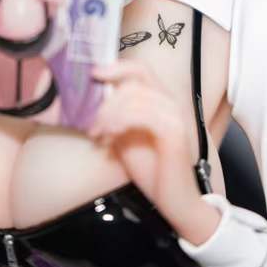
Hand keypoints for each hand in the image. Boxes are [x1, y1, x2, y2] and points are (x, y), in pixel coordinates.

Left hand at [88, 61, 221, 241]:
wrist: (174, 200)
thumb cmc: (151, 169)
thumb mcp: (125, 138)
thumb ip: (114, 116)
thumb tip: (92, 101)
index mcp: (160, 100)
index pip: (140, 69)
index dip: (116, 66)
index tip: (93, 74)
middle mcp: (170, 102)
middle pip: (133, 81)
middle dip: (107, 100)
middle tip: (92, 126)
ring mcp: (174, 116)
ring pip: (135, 96)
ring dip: (110, 114)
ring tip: (99, 135)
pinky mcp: (174, 132)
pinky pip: (143, 114)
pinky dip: (121, 121)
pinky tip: (111, 136)